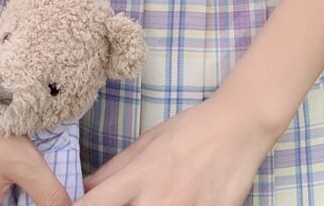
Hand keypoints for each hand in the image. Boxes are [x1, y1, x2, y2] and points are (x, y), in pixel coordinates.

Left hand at [72, 90, 278, 205]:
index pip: (94, 205)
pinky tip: (181, 203)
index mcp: (139, 177)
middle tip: (131, 201)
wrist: (238, 126)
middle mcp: (158, 199)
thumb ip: (115, 168)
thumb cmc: (190, 129)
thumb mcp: (148, 140)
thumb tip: (85, 188)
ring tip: (154, 201)